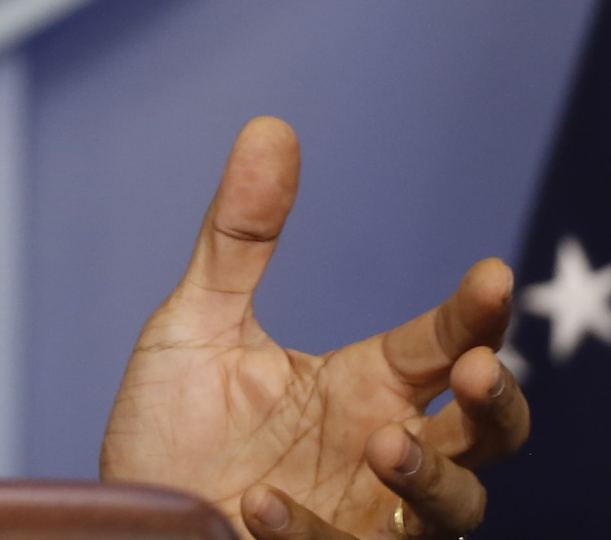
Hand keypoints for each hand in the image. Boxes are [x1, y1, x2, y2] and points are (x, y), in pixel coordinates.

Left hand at [101, 118, 529, 537]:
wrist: (127, 512)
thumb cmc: (173, 425)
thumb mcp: (196, 322)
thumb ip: (239, 238)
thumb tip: (271, 126)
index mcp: (367, 386)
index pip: (444, 346)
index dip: (475, 315)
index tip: (491, 274)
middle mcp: (381, 451)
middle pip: (488, 436)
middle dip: (499, 407)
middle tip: (478, 371)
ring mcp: (364, 516)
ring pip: (453, 511)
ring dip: (430, 478)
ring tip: (382, 443)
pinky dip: (307, 532)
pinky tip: (259, 502)